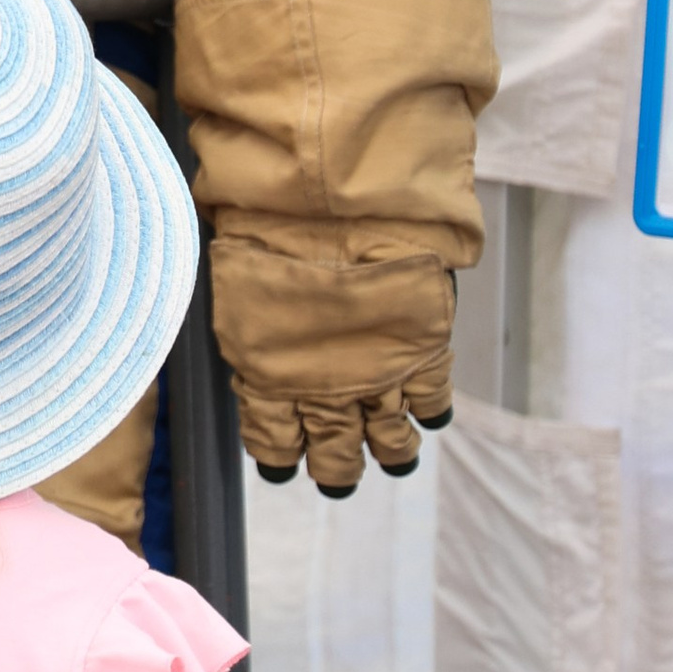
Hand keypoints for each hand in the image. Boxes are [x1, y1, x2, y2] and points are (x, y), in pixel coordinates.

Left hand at [208, 224, 455, 496]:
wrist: (329, 201)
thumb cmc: (266, 231)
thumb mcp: (240, 287)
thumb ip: (256, 333)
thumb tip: (256, 353)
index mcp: (269, 380)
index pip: (276, 444)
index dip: (282, 455)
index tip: (287, 458)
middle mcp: (325, 391)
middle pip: (336, 457)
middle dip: (337, 468)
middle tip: (339, 470)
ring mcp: (379, 376)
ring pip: (390, 442)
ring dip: (391, 451)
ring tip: (393, 452)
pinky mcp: (423, 353)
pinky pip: (432, 402)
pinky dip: (429, 411)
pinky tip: (425, 412)